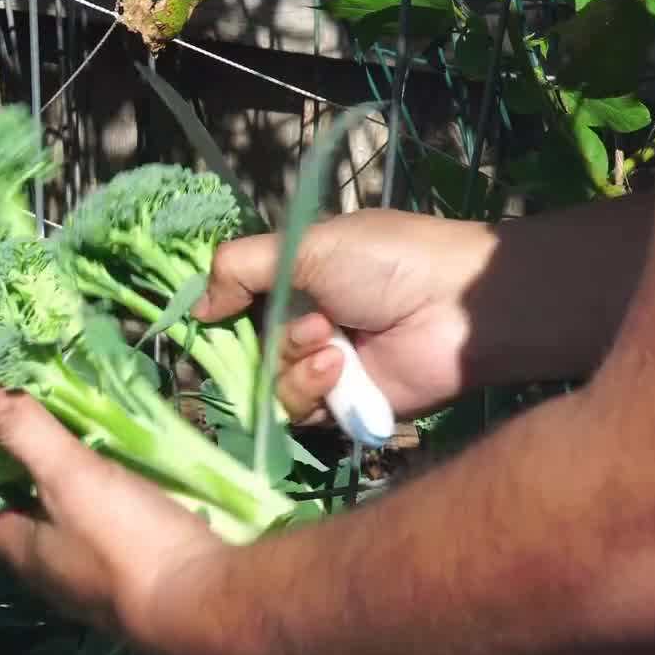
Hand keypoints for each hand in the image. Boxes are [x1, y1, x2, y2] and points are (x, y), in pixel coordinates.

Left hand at [0, 369, 226, 640]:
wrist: (210, 605)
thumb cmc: (126, 542)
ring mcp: (96, 586)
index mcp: (22, 554)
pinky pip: (110, 541)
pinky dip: (108, 513)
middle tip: (27, 432)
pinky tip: (125, 486)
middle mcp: (51, 578)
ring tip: (74, 449)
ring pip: (68, 533)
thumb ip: (19, 429)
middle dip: (22, 484)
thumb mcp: (68, 475)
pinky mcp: (139, 583)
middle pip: (23, 522)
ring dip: (68, 499)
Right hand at [195, 208, 498, 424]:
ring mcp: (322, 368)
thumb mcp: (306, 245)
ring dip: (290, 359)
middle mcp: (303, 326)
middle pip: (244, 348)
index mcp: (296, 281)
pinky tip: (340, 364)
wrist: (458, 308)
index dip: (219, 312)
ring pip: (266, 381)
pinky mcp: (341, 406)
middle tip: (302, 320)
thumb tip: (196, 309)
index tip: (209, 315)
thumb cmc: (389, 262)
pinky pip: (296, 409)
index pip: (236, 303)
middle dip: (262, 335)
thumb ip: (240, 267)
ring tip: (330, 338)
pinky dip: (310, 385)